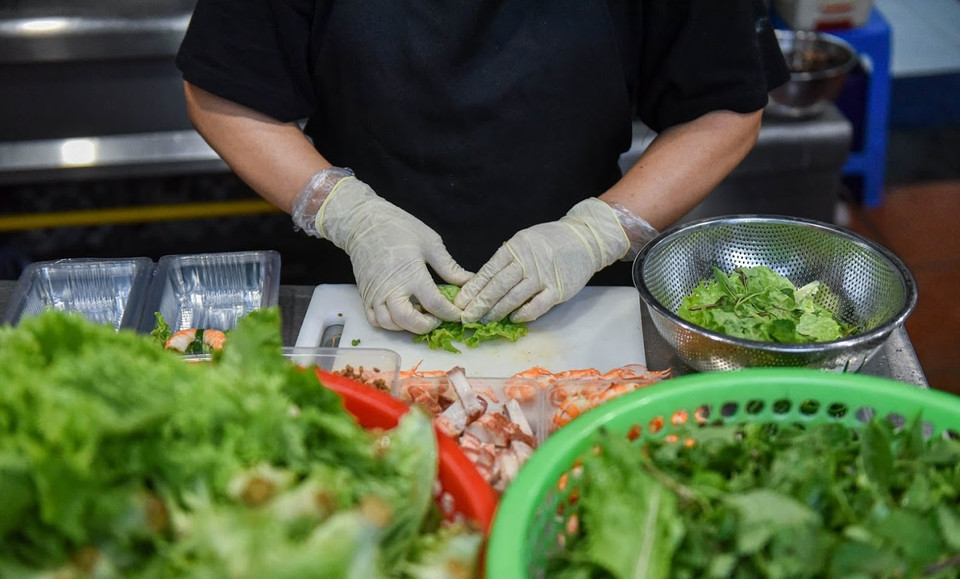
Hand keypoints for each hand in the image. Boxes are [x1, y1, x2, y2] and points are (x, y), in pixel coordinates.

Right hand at [298, 172, 471, 332]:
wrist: (362, 223)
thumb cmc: (398, 228)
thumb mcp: (430, 243)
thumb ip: (449, 267)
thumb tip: (469, 281)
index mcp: (411, 274)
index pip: (434, 304)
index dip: (450, 313)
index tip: (459, 314)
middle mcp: (391, 288)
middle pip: (409, 321)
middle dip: (427, 325)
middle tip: (437, 318)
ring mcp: (375, 294)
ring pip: (390, 324)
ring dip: (408, 326)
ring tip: (419, 315)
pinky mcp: (365, 295)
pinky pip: (375, 320)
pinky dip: (389, 324)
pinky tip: (401, 315)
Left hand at [455, 198, 629, 323]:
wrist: (586, 238)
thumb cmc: (551, 240)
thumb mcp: (525, 241)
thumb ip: (507, 259)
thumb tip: (484, 281)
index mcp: (515, 248)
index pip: (488, 271)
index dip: (473, 288)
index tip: (460, 302)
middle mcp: (527, 261)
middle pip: (497, 286)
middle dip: (479, 303)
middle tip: (466, 317)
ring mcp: (543, 276)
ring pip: (514, 297)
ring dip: (497, 311)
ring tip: (484, 320)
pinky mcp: (558, 290)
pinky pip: (536, 306)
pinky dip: (523, 314)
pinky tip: (513, 319)